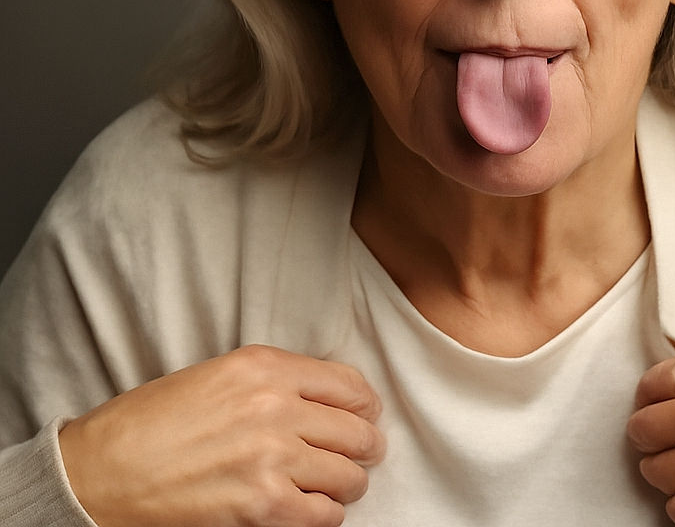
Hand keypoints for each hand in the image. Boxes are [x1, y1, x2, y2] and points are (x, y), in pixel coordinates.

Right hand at [58, 345, 385, 526]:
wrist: (104, 469)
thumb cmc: (155, 420)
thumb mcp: (222, 374)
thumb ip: (277, 380)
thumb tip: (327, 399)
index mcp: (266, 366)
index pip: (348, 383)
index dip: (366, 404)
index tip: (366, 414)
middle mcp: (276, 406)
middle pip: (357, 429)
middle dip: (364, 445)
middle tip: (361, 454)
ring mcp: (272, 457)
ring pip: (349, 474)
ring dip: (347, 483)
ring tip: (334, 484)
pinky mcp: (262, 505)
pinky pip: (324, 514)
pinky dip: (325, 514)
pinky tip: (310, 507)